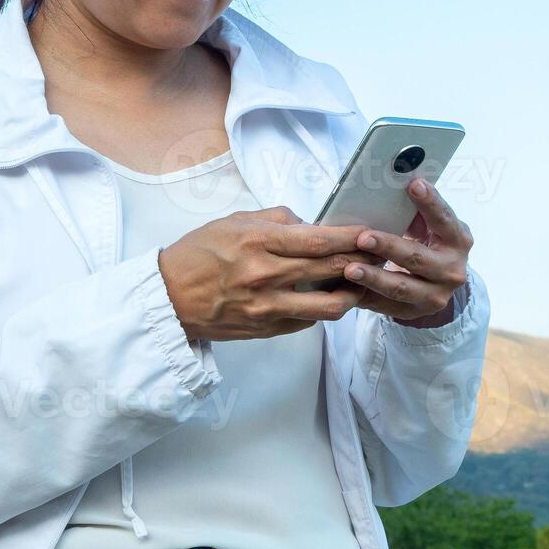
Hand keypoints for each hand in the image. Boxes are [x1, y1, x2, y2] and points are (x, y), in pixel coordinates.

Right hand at [159, 206, 381, 341]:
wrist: (168, 297)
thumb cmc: (200, 253)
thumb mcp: (235, 222)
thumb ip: (278, 219)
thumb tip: (312, 224)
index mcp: (259, 242)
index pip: (320, 240)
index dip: (353, 237)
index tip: (372, 232)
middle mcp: (266, 275)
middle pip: (332, 269)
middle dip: (363, 261)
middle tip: (381, 254)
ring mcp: (267, 307)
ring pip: (329, 305)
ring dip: (352, 293)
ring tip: (362, 281)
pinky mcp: (266, 329)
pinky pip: (308, 320)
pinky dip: (323, 308)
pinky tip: (330, 297)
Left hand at [341, 178, 473, 327]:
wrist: (439, 282)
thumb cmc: (429, 243)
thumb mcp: (430, 227)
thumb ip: (416, 211)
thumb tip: (390, 182)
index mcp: (458, 240)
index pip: (445, 219)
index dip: (431, 202)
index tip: (413, 184)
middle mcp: (453, 270)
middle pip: (418, 258)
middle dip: (389, 246)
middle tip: (363, 236)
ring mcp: (437, 295)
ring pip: (401, 287)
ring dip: (374, 277)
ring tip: (350, 269)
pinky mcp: (417, 312)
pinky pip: (388, 306)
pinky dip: (367, 296)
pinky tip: (348, 289)